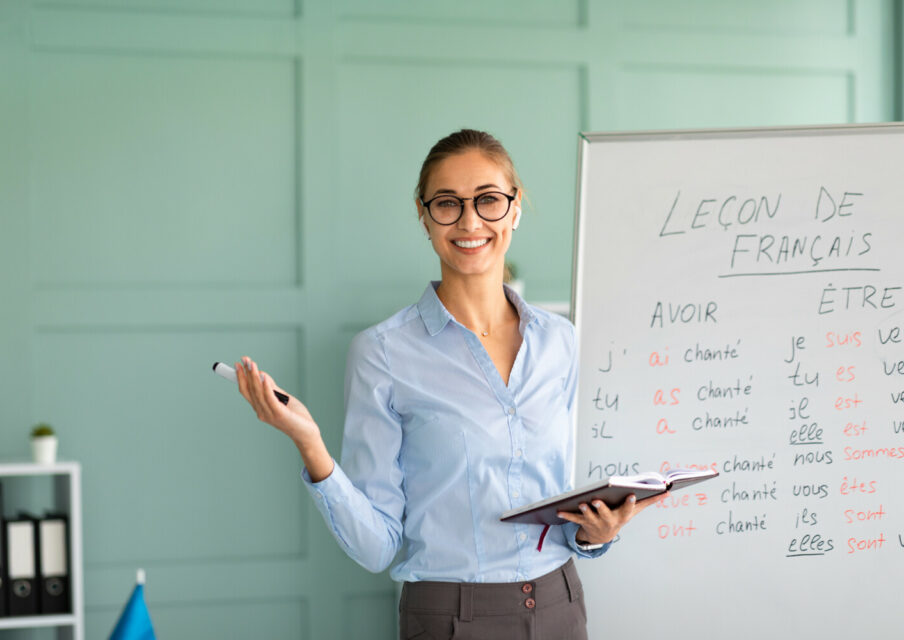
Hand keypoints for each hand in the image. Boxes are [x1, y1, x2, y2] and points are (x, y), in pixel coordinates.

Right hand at [235, 356, 332, 480]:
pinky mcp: (280, 414)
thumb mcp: (282, 398)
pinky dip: (267, 387)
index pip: (246, 391)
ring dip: (254, 377)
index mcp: (260, 408)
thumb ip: (272, 388)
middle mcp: (261, 412)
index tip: (239, 364)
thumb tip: (261, 374)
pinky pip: (270, 399)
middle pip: (251, 390)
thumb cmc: (295, 416)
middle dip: (246, 374)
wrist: (306, 433)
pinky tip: (264, 377)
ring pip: (259, 393)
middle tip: (244, 360)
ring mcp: (269, 414)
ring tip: (252, 365)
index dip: (241, 378)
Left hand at [557, 493, 664, 544]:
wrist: (602, 537)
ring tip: (581, 502)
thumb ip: (649, 500)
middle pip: (605, 514)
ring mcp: (595, 522)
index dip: (629, 503)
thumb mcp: (634, 511)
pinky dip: (566, 513)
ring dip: (585, 511)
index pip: (627, 509)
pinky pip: (574, 518)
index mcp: (622, 516)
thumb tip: (667, 490)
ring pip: (589, 517)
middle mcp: (609, 521)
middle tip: (596, 501)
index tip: (630, 494)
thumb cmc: (620, 517)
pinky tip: (558, 509)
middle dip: (601, 508)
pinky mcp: (583, 522)